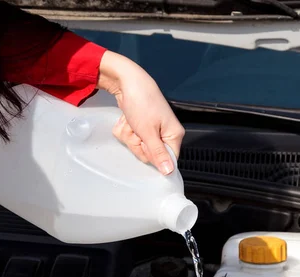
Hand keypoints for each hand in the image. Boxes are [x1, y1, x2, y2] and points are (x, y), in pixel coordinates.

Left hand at [98, 50, 184, 174]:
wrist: (127, 81)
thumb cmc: (141, 103)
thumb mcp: (148, 132)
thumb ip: (158, 154)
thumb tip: (169, 172)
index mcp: (173, 135)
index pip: (166, 160)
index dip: (152, 155)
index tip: (145, 142)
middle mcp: (166, 133)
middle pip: (150, 154)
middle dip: (138, 143)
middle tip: (136, 129)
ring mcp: (153, 129)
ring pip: (138, 146)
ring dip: (130, 135)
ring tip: (131, 121)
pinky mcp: (142, 125)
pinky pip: (132, 137)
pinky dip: (126, 130)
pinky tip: (127, 119)